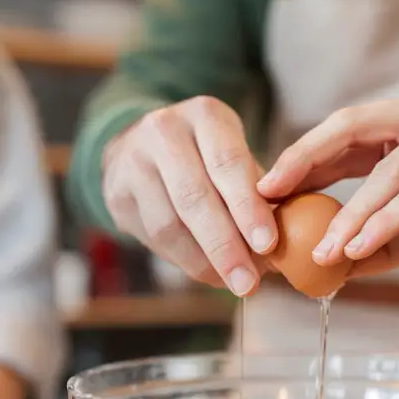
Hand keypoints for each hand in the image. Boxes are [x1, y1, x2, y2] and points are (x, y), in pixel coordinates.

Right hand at [102, 96, 277, 295]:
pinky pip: (153, 238)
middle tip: (250, 283)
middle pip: (194, 198)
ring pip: (169, 225)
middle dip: (225, 246)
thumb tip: (282, 248)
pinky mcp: (116, 192)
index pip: (228, 163)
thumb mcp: (235, 154)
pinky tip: (211, 274)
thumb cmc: (208, 155)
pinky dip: (186, 261)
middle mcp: (163, 131)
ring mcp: (133, 160)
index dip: (248, 207)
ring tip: (235, 282)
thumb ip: (260, 192)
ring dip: (205, 262)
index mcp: (205, 115)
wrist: (142, 144)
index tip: (268, 244)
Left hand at [257, 91, 398, 276]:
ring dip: (346, 214)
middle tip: (265, 193)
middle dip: (303, 160)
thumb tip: (333, 267)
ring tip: (317, 249)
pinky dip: (385, 221)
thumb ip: (385, 241)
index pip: (346, 134)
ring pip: (384, 173)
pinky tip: (357, 246)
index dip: (304, 157)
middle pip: (350, 129)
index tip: (268, 187)